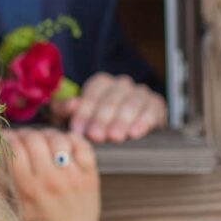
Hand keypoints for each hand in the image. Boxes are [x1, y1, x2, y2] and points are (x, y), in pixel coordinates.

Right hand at [5, 128, 103, 220]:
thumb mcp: (12, 212)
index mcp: (28, 189)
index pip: (15, 149)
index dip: (7, 138)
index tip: (4, 138)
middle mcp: (51, 180)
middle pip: (34, 139)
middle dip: (25, 134)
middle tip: (22, 138)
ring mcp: (73, 176)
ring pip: (58, 138)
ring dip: (46, 134)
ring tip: (41, 139)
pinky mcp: (90, 175)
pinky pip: (81, 144)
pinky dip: (71, 138)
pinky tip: (63, 143)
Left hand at [51, 72, 165, 141]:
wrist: (124, 133)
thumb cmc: (93, 124)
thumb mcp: (74, 117)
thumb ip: (64, 110)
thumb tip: (71, 104)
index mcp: (101, 83)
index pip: (92, 93)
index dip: (84, 112)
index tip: (78, 129)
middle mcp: (121, 84)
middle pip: (111, 99)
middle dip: (102, 118)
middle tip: (96, 136)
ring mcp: (140, 92)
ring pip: (131, 104)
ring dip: (122, 121)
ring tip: (114, 137)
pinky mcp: (156, 104)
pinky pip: (151, 110)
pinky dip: (143, 121)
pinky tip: (135, 133)